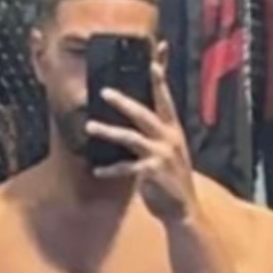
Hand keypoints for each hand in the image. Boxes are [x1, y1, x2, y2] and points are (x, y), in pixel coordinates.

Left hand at [85, 60, 197, 223]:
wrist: (183, 209)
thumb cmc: (173, 179)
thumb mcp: (172, 152)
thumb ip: (160, 135)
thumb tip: (140, 120)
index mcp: (174, 131)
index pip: (166, 101)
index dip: (160, 82)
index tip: (153, 63)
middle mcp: (169, 139)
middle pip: (144, 114)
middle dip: (123, 102)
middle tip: (104, 92)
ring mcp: (160, 155)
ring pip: (130, 137)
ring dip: (108, 131)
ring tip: (90, 126)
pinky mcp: (150, 173)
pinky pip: (124, 167)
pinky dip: (109, 169)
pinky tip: (97, 170)